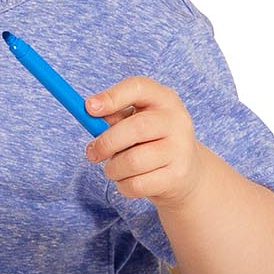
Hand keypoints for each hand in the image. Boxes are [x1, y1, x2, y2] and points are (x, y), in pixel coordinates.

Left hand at [85, 76, 205, 205]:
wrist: (185, 170)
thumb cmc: (149, 141)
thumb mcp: (135, 121)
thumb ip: (113, 116)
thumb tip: (89, 113)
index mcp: (163, 99)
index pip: (139, 87)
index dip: (112, 96)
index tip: (88, 108)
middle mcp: (177, 120)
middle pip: (135, 128)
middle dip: (106, 143)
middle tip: (92, 153)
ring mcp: (180, 148)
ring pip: (132, 161)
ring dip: (112, 169)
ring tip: (114, 169)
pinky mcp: (177, 175)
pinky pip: (136, 184)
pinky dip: (123, 185)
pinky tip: (128, 180)